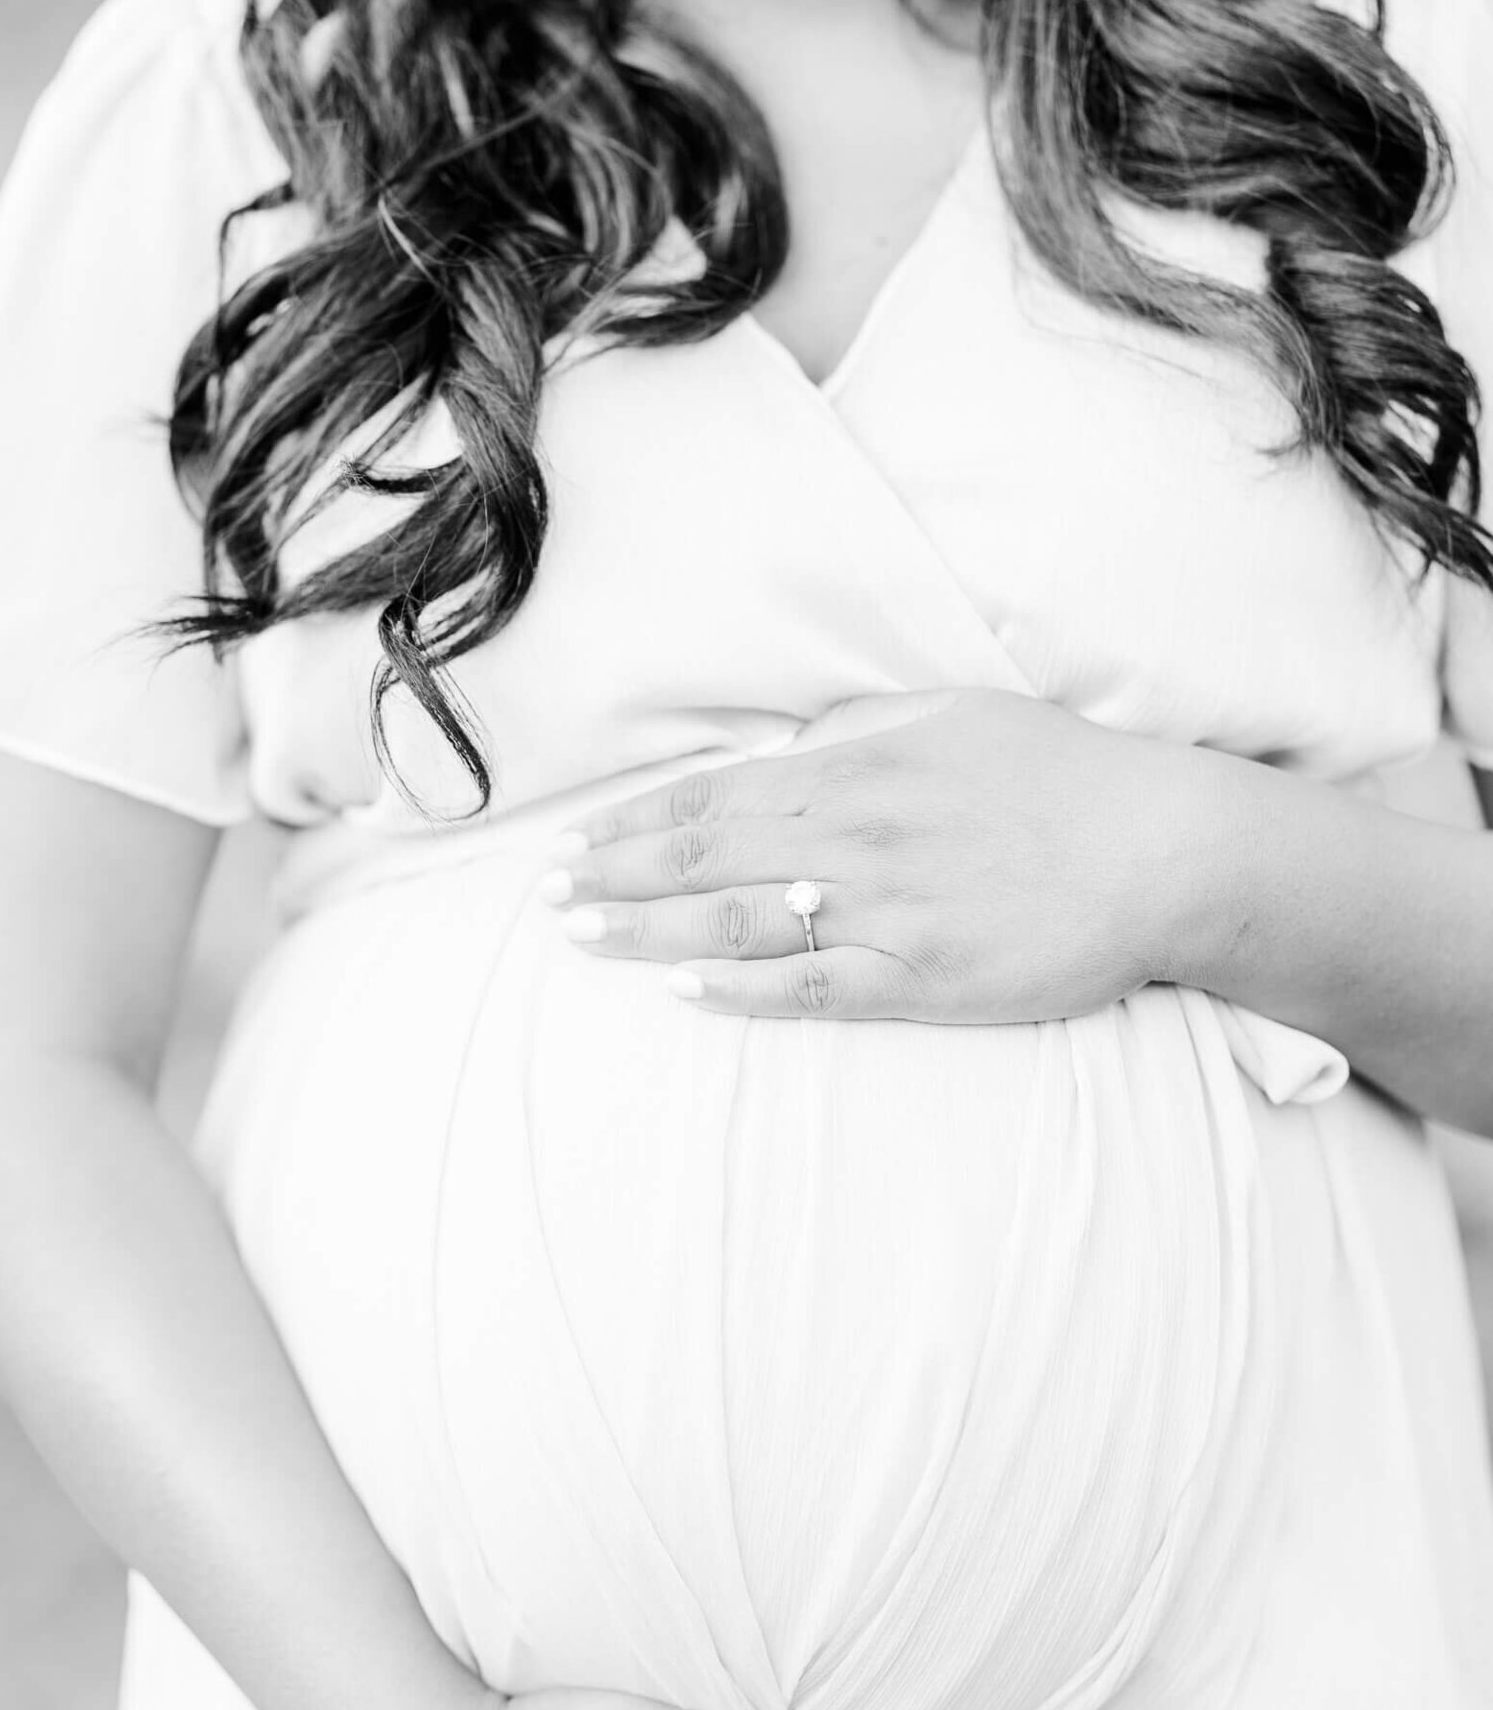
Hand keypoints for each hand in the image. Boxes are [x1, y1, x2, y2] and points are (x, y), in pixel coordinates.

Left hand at [541, 690, 1211, 1022]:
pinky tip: (683, 992)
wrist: (1165, 849)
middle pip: (705, 856)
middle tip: (544, 897)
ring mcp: (888, 911)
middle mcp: (856, 837)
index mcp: (859, 770)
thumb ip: (865, 731)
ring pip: (739, 921)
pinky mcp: (926, 978)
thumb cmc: (1066, 777)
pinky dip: (742, 991)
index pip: (716, 796)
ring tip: (581, 939)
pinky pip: (815, 989)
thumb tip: (796, 746)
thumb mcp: (958, 717)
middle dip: (614, 876)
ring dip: (648, 930)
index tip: (575, 841)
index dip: (636, 822)